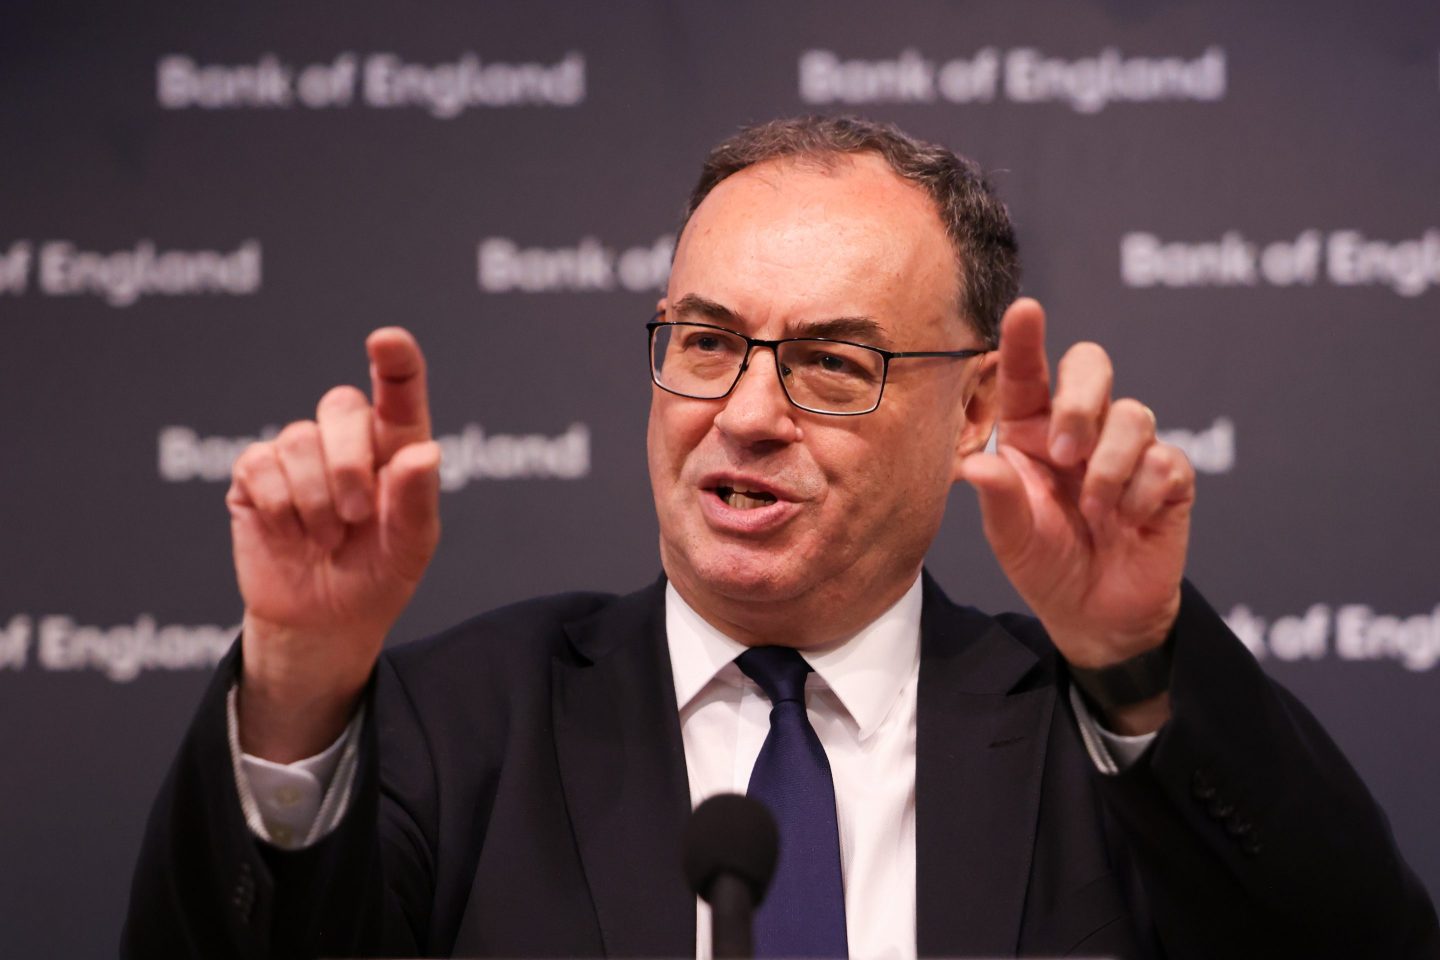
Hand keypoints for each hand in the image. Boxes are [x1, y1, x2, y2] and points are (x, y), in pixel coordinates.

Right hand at [227, 328, 440, 760]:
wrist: (323, 623)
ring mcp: (298, 453)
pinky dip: (280, 508)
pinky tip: (291, 535)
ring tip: (327, 539)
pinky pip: (260, 465)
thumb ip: (417, 500)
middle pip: (342, 406)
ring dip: (316, 499)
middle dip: (350, 465)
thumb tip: (424, 453)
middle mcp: (347, 439)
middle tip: (358, 518)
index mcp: (397, 447)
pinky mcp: (255, 474)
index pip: (399, 390)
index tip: (386, 341)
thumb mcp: (411, 548)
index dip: (396, 360)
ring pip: (298, 438)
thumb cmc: (378, 577)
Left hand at [959, 298, 1193, 700]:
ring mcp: (1127, 448)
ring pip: (1133, 413)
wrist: (1097, 613)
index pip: (1027, 373)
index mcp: (1030, 430)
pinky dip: (1140, 493)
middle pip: (1092, 365)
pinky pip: (1164, 460)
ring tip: (1094, 507)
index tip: (1025, 309)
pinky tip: (1127, 521)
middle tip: (1066, 451)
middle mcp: (1079, 428)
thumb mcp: (1011, 537)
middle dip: (1083, 399)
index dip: (1026, 339)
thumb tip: (974, 465)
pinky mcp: (1168, 476)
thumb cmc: (1045, 562)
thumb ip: (997, 498)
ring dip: (1110, 463)